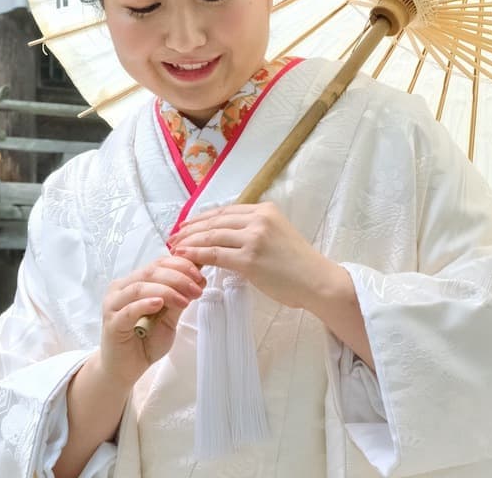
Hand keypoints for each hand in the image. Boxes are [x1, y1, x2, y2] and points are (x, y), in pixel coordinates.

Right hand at [97, 255, 205, 387]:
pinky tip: (159, 304)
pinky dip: (145, 304)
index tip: (200, 276)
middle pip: (151, 272)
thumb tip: (198, 279)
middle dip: (178, 278)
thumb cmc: (146, 341)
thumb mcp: (169, 317)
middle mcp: (121, 289)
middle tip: (196, 288)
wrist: (126, 369)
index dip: (181, 266)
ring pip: (140, 287)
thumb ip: (178, 298)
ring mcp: (113, 305)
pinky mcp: (111, 323)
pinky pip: (128, 310)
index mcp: (134, 282)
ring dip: (166, 291)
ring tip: (184, 300)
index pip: (158, 264)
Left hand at [170, 203, 338, 309]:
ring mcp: (254, 238)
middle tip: (174, 238)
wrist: (317, 280)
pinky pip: (215, 254)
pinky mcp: (250, 258)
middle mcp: (259, 219)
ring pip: (212, 237)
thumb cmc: (298, 264)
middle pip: (216, 221)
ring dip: (190, 243)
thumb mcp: (277, 235)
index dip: (202, 218)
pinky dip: (197, 256)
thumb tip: (227, 236)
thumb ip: (255, 231)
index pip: (225, 212)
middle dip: (191, 229)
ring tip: (175, 249)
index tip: (186, 226)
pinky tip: (186, 258)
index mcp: (266, 210)